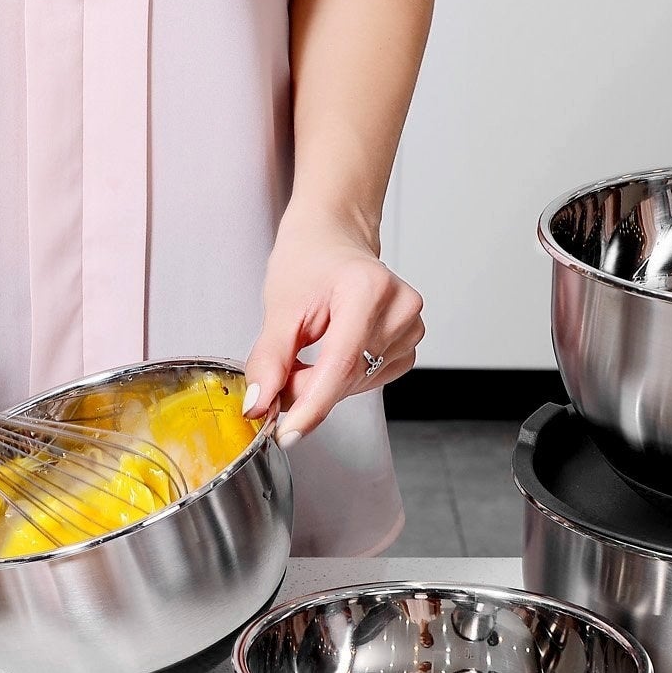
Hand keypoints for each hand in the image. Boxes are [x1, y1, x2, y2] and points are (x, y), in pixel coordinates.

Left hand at [243, 219, 422, 445]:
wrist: (333, 238)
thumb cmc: (308, 261)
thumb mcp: (279, 307)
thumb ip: (269, 360)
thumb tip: (260, 405)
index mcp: (367, 289)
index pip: (340, 365)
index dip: (311, 406)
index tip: (287, 434)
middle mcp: (399, 307)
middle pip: (347, 378)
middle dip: (307, 389)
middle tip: (281, 373)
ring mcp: (411, 326)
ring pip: (358, 384)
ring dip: (324, 383)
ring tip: (310, 347)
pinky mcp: (411, 343)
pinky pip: (371, 380)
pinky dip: (344, 378)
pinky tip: (333, 352)